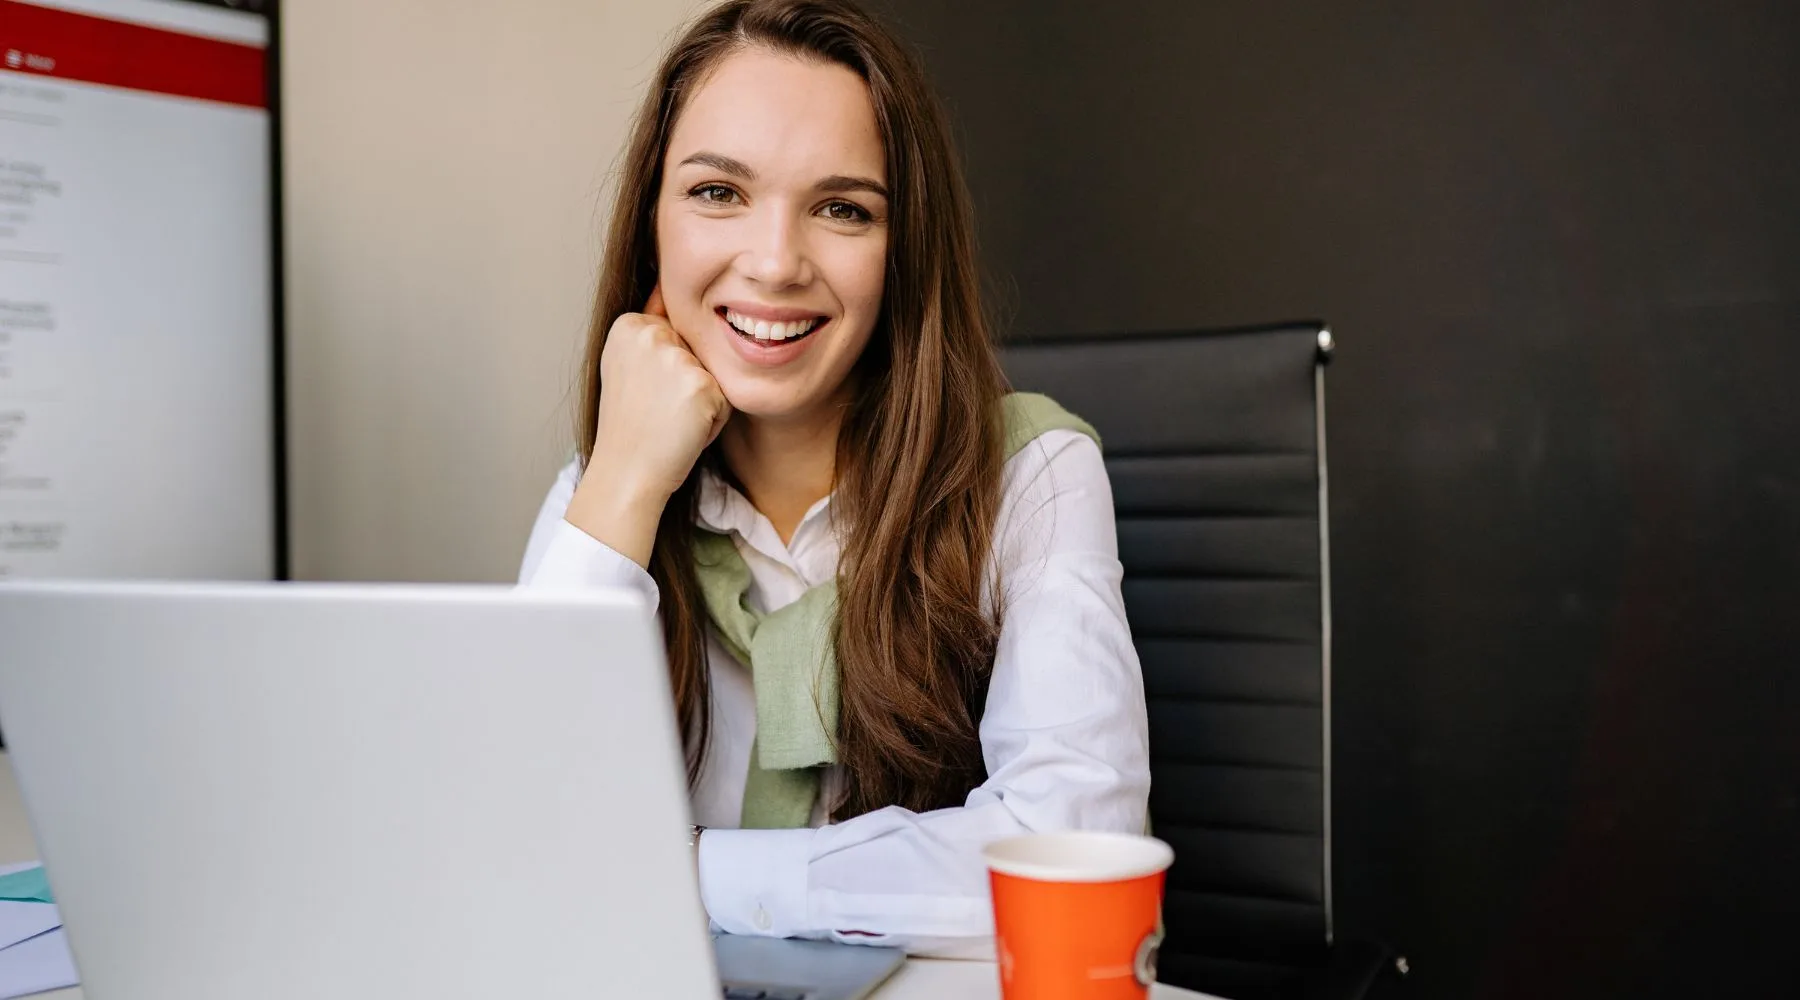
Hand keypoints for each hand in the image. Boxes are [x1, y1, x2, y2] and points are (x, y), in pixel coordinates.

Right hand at [566, 287, 730, 566]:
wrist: (626, 473)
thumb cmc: (630, 429)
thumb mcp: (628, 369)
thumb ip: (650, 334)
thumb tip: (666, 287)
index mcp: (627, 324)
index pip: (674, 332)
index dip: (666, 371)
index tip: (643, 395)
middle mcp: (649, 332)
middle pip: (696, 351)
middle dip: (687, 382)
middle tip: (656, 411)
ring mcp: (675, 357)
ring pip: (713, 374)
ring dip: (703, 401)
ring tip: (670, 421)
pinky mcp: (700, 383)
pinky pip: (724, 398)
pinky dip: (713, 420)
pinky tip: (685, 430)